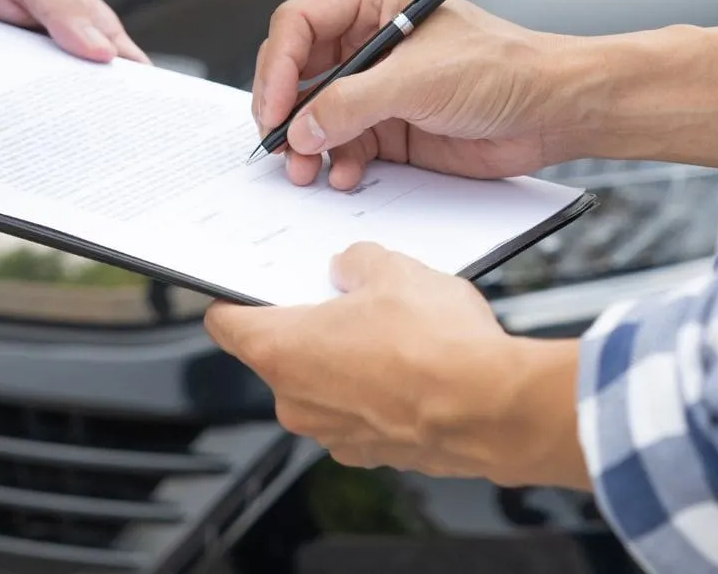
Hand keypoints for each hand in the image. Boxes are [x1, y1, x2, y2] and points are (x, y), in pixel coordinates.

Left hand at [202, 243, 586, 487]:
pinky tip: (415, 368)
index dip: (235, 300)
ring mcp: (333, 434)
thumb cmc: (437, 345)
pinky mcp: (371, 453)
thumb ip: (358, 262)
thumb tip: (351, 268)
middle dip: (312, 326)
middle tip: (351, 299)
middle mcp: (296, 402)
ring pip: (324, 386)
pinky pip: (360, 413)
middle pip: (280, 354)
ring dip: (347, 361)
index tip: (249, 289)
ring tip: (396, 333)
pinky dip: (377, 393)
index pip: (225, 323)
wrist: (493, 408)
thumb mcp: (393, 269)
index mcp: (281, 351)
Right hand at [252, 0, 576, 188]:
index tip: (274, 109)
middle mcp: (369, 38)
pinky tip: (346, 174)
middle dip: (287, 112)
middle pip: (298, 72)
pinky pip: (344, 143)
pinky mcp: (390, 124)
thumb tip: (303, 126)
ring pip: (316, 113)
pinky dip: (338, 161)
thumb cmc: (504, 68)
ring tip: (310, 169)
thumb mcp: (418, 80)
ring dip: (309, 144)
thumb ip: (353, 103)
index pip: (298, 24)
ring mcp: (378, 84)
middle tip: (283, 146)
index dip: (277, 66)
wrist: (551, 110)